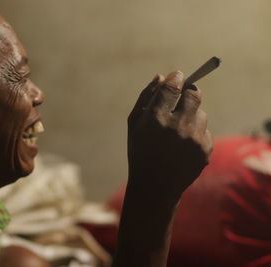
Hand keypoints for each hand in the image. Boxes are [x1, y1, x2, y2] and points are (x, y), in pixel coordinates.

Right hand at [127, 71, 211, 195]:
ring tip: (178, 132)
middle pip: (194, 94)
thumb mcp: (134, 124)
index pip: (172, 87)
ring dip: (191, 116)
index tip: (177, 76)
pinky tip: (183, 146)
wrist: (155, 185)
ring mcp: (194, 139)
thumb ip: (146, 97)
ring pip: (201, 113)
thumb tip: (161, 76)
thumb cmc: (140, 150)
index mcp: (155, 119)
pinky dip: (196, 134)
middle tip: (183, 94)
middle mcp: (177, 127)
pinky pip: (205, 131)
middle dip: (189, 91)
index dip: (176, 78)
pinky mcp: (205, 150)